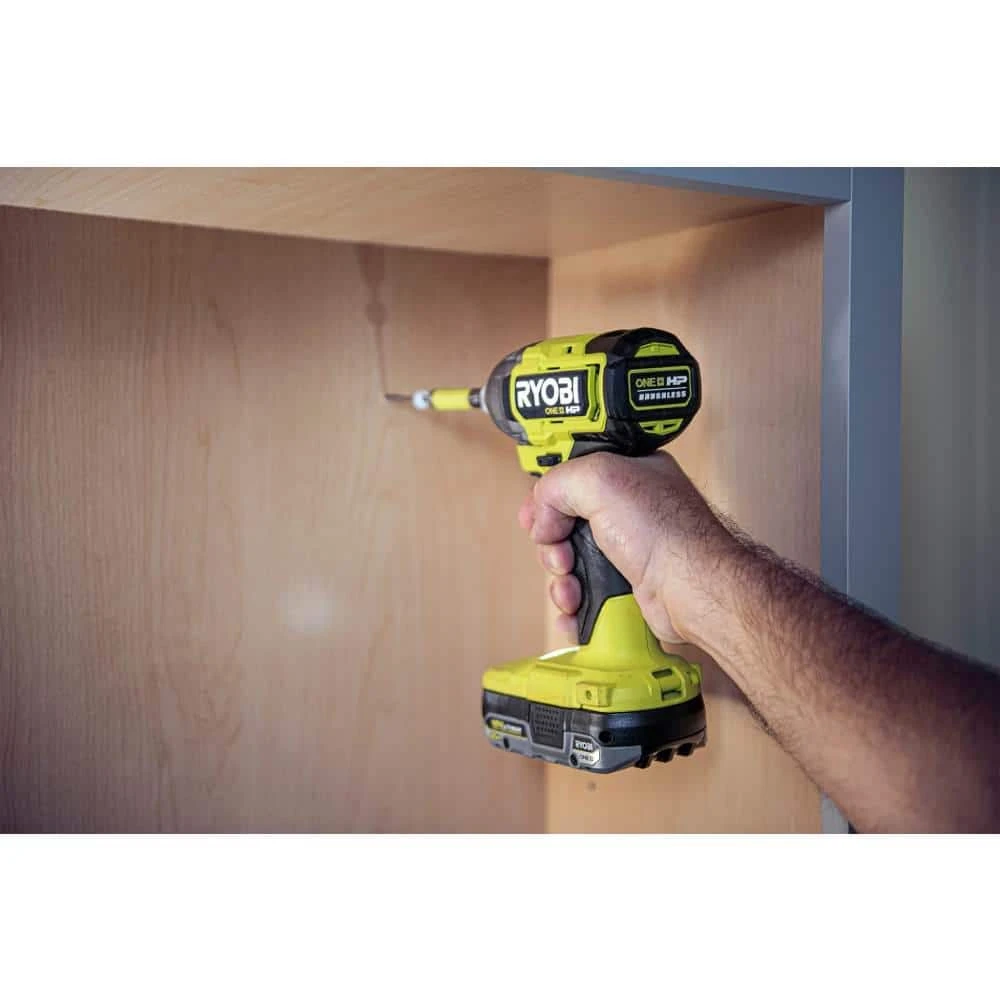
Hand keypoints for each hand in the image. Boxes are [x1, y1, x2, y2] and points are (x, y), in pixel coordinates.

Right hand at [518, 451, 736, 645]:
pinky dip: (574, 605)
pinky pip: (586, 593)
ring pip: (571, 563)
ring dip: (561, 581)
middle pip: (564, 524)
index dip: (547, 499)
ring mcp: (627, 549)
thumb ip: (558, 482)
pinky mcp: (627, 584)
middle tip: (561, 557)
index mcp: (627, 473)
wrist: (692, 591)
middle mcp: (628, 509)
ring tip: (571, 591)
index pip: (570, 478)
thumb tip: (543, 515)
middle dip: (552, 546)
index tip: (538, 519)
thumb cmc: (666, 533)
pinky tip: (575, 611)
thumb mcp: (600, 479)